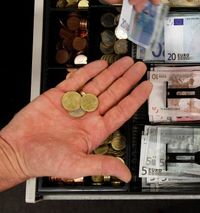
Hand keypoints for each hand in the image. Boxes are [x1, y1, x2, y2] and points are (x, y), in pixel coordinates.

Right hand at [0, 57, 150, 189]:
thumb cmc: (43, 161)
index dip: (135, 98)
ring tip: (126, 62)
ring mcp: (75, 104)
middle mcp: (88, 115)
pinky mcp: (58, 96)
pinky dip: (89, 71)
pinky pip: (77, 80)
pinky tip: (101, 64)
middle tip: (139, 68)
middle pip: (114, 93)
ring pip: (99, 84)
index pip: (122, 110)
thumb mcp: (77, 165)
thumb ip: (103, 165)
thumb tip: (125, 175)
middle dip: (128, 79)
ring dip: (113, 72)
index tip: (147, 87)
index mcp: (96, 130)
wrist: (15, 151)